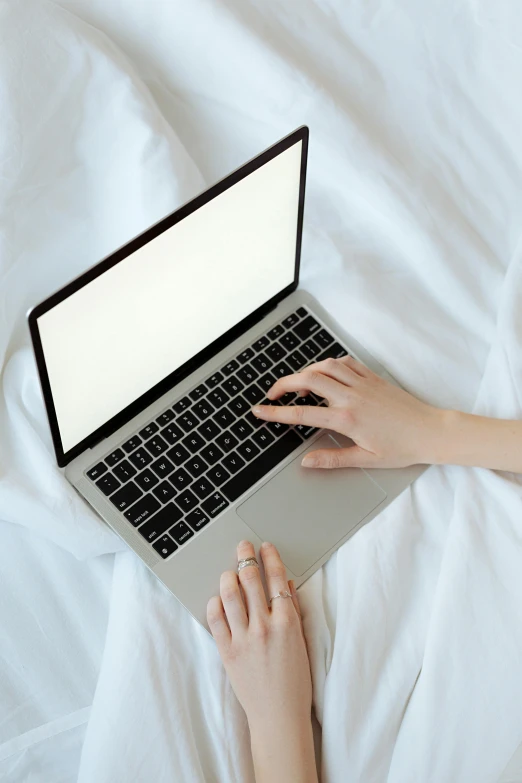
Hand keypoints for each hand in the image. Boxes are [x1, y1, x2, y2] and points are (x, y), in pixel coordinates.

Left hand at [207, 541, 317, 782]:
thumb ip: (293, 610)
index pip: (276, 578)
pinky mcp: (226, 651)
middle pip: (250, 580)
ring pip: (230, 594)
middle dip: (245, 556)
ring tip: (228, 570)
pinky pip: (215, 619)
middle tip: (243, 546)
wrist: (278, 716)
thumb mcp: (301, 642)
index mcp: (287, 622)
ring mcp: (243, 638)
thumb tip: (285, 584)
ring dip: (228, 576)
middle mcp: (264, 626)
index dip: (269, 558)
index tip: (265, 547)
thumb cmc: (294, 682)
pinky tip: (217, 598)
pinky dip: (215, 603)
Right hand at [251, 355, 445, 468]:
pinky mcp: (372, 378)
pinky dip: (328, 365)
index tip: (260, 411)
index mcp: (347, 419)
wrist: (431, 431)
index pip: (302, 413)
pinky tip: (324, 374)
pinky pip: (344, 363)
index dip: (276, 413)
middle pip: (307, 380)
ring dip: (305, 372)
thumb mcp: (366, 460)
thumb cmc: (402, 448)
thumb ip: (332, 459)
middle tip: (272, 395)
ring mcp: (362, 384)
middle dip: (283, 384)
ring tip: (297, 386)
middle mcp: (351, 396)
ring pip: (324, 366)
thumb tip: (307, 461)